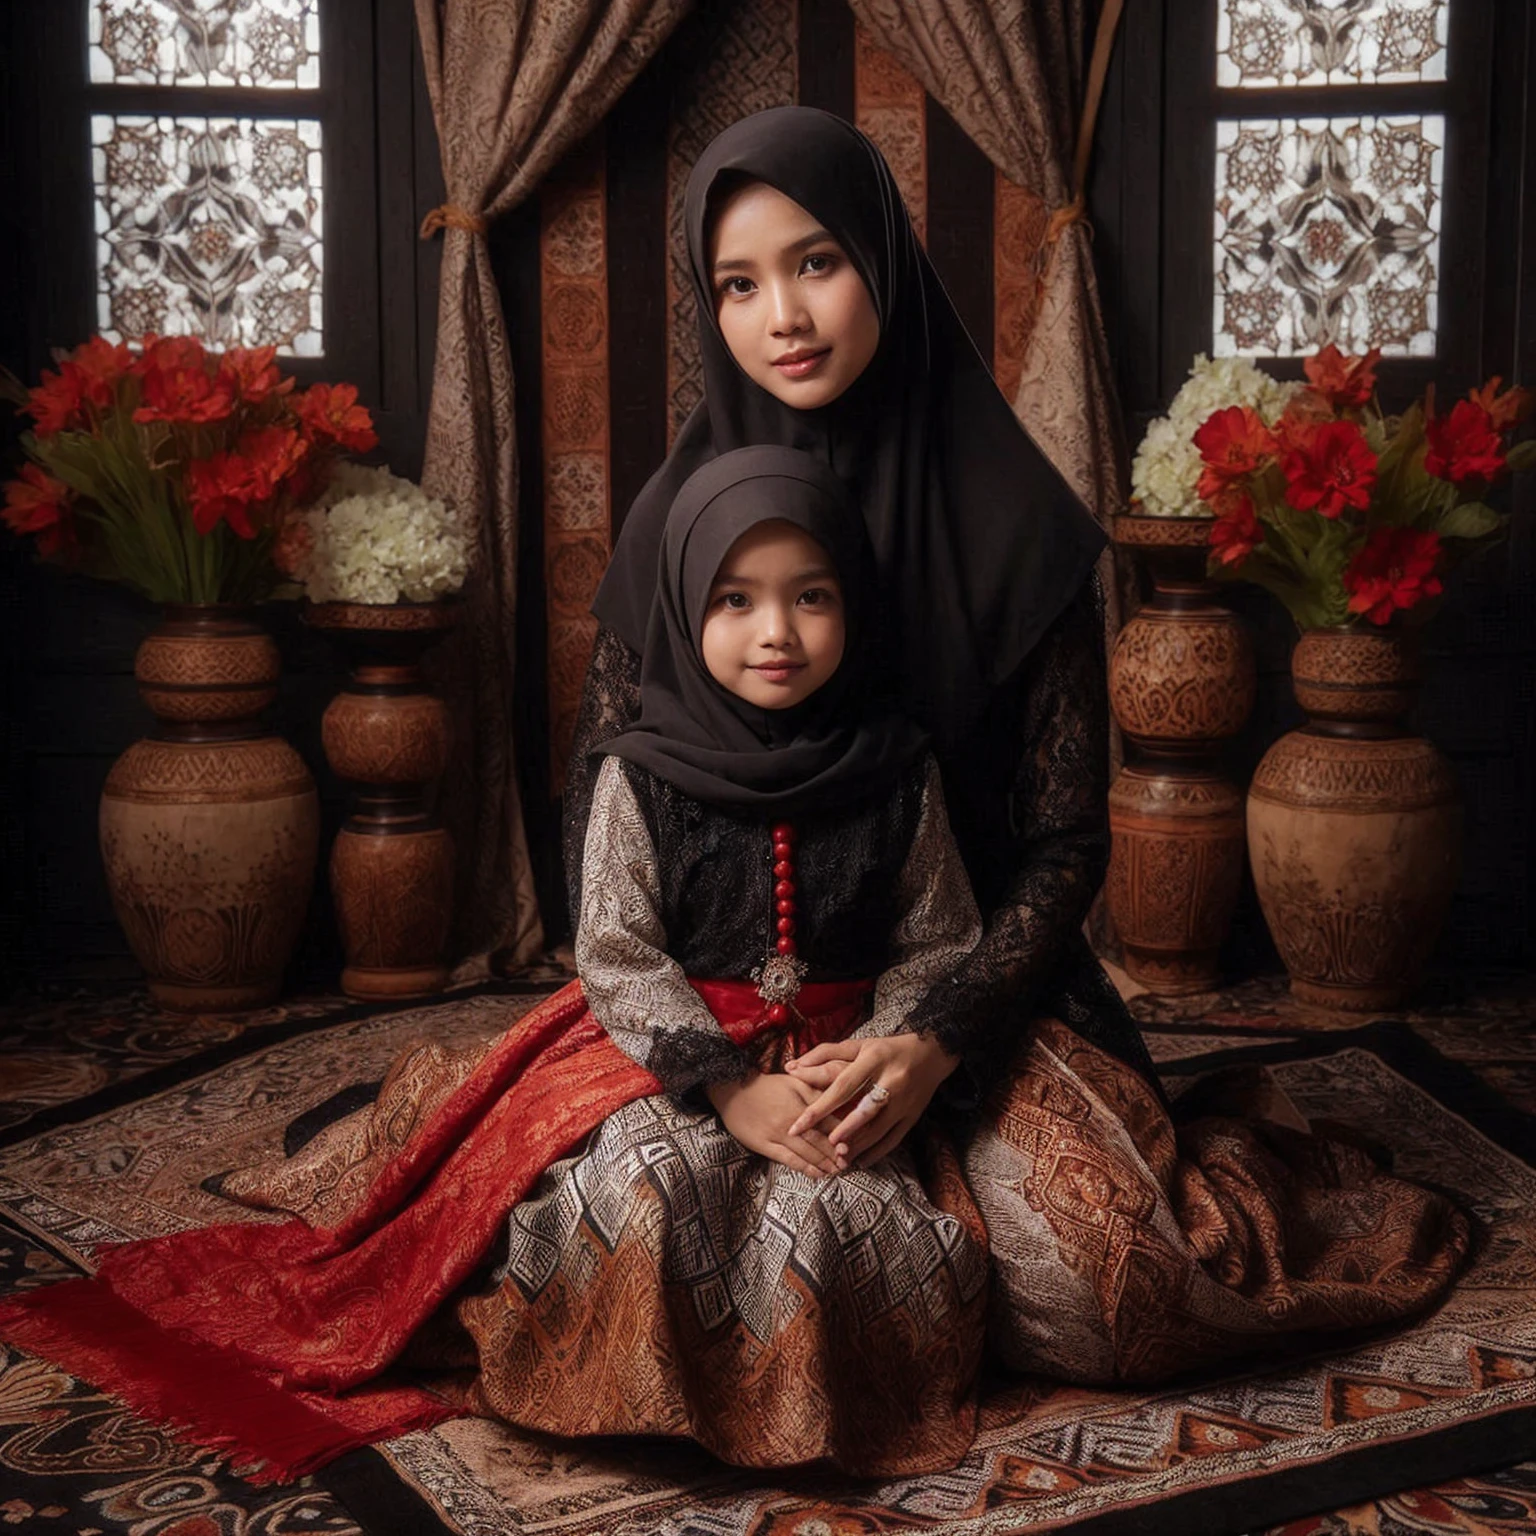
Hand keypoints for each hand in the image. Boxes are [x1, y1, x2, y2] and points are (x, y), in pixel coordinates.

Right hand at [705, 1072, 843, 1177]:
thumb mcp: (794, 1081)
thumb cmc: (767, 1085)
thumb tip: (839, 1099)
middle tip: (850, 1164)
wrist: (733, 1091)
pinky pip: (788, 1159)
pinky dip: (804, 1168)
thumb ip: (815, 1090)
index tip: (856, 1144)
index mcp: (800, 1101)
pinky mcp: (764, 1145)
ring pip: (806, 1152)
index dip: (843, 1134)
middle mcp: (790, 1119)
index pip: (827, 1120)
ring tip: (838, 1172)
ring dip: (824, 1164)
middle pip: (819, 1140)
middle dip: (836, 1154)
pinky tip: (817, 1175)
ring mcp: (777, 1133)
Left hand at [785, 1033, 958, 1167]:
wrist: (934, 1053)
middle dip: (842, 1130)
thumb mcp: (859, 1044)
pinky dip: (877, 1152)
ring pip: (879, 1129)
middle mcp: (891, 1081)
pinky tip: (860, 1161)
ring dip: (857, 1145)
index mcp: (874, 1060)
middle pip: (863, 1110)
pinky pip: (894, 1139)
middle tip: (822, 1145)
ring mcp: (905, 1101)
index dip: (820, 1107)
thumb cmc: (888, 1048)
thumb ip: (825, 1054)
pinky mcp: (913, 1116)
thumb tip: (792, 1066)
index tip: (799, 1124)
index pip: (842, 1085)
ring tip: (837, 1157)